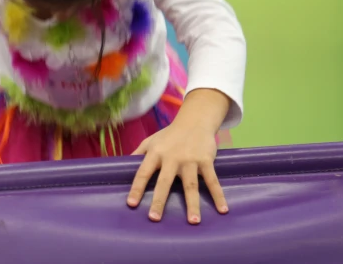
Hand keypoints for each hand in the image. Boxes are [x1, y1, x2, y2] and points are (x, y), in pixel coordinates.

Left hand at [127, 89, 229, 223]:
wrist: (195, 120)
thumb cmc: (170, 135)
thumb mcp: (150, 141)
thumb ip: (137, 154)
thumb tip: (120, 166)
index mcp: (156, 153)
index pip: (143, 172)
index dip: (136, 188)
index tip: (131, 204)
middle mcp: (172, 157)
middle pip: (165, 182)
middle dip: (159, 200)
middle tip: (154, 218)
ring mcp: (190, 160)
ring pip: (191, 185)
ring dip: (193, 204)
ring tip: (193, 221)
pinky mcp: (206, 161)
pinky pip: (212, 181)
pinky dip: (218, 195)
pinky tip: (223, 210)